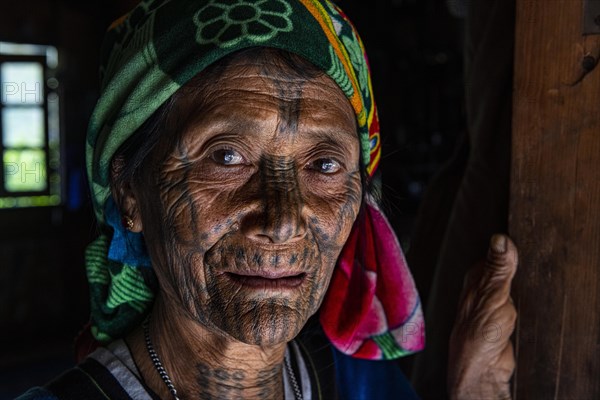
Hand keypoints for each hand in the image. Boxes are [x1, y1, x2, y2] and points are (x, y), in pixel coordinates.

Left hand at [447, 234, 517, 399]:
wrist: (483, 367)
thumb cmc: (479, 332)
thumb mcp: (493, 295)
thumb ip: (498, 269)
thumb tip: (499, 239)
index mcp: (475, 277)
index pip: (495, 253)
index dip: (510, 251)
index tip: (521, 250)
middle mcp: (480, 288)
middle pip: (504, 270)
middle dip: (515, 274)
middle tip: (518, 283)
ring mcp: (491, 303)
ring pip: (511, 288)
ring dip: (518, 292)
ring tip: (516, 299)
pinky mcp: (501, 317)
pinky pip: (516, 304)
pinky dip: (520, 305)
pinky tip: (520, 309)